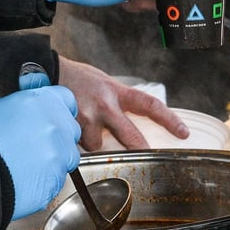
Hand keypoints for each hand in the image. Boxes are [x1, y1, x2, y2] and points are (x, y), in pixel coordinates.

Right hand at [0, 88, 80, 219]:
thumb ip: (24, 106)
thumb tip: (29, 110)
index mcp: (42, 102)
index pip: (66, 99)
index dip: (57, 108)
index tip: (51, 115)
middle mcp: (57, 125)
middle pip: (70, 128)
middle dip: (57, 135)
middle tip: (34, 143)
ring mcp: (61, 153)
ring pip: (68, 155)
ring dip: (54, 158)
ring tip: (27, 162)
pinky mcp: (58, 177)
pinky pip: (59, 176)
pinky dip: (47, 178)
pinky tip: (27, 176)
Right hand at [57, 59, 188, 150]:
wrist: (45, 70)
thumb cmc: (80, 80)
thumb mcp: (107, 85)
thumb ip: (121, 103)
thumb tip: (138, 125)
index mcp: (118, 92)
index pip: (150, 105)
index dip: (169, 119)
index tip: (183, 133)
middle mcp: (105, 105)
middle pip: (130, 136)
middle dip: (140, 150)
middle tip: (148, 159)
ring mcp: (86, 117)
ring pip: (97, 145)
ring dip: (92, 144)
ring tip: (82, 128)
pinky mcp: (68, 126)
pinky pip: (76, 146)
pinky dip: (74, 143)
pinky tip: (68, 131)